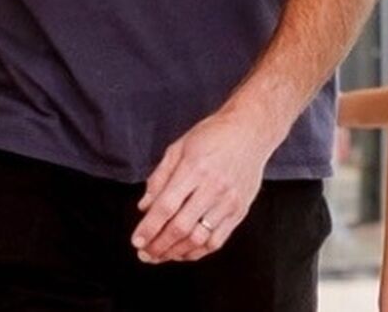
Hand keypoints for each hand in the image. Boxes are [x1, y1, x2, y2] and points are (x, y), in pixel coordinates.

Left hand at [133, 107, 285, 263]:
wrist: (250, 131)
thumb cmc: (212, 136)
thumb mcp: (178, 148)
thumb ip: (159, 178)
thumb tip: (144, 207)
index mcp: (193, 169)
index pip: (166, 206)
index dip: (149, 227)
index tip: (137, 240)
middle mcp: (212, 187)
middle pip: (181, 226)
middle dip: (159, 245)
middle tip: (145, 253)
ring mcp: (229, 201)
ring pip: (200, 238)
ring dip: (177, 252)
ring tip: (161, 256)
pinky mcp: (240, 211)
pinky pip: (218, 240)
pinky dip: (199, 251)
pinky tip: (185, 252)